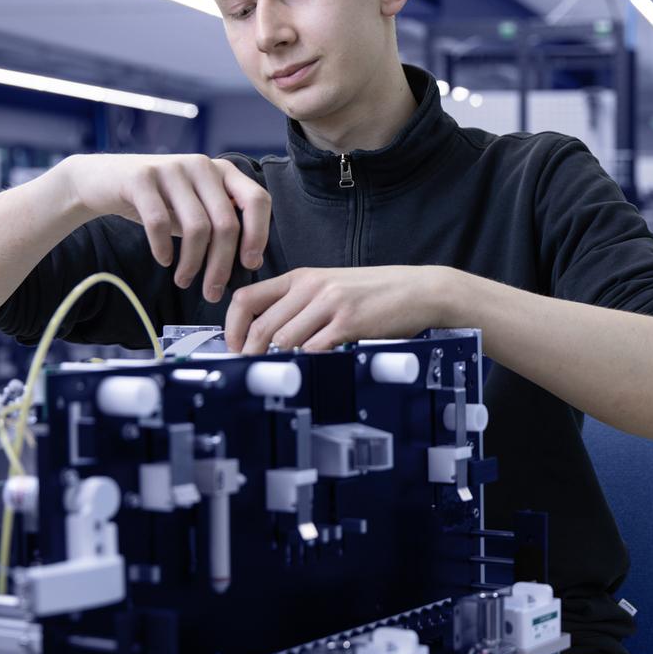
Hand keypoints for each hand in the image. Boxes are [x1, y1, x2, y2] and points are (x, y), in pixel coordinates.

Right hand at [60, 153, 270, 301]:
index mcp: (222, 171)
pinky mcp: (141, 177)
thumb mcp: (195, 208)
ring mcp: (172, 168)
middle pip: (226, 223)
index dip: (258, 235)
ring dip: (193, 263)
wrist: (102, 181)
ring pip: (197, 226)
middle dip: (221, 265)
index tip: (249, 266)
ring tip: (184, 281)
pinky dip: (163, 248)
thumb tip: (251, 263)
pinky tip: (163, 260)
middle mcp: (202, 165)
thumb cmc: (158, 201)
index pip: (257, 200)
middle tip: (212, 292)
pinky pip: (159, 222)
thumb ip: (221, 226)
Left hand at [225, 266, 455, 353]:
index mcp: (302, 277)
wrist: (419, 290)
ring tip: (278, 376)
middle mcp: (311, 287)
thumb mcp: (332, 287)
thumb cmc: (377, 292)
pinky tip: (307, 371)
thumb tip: (270, 337)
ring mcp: (330, 304)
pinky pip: (315, 349)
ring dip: (277, 363)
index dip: (233, 328)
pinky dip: (306, 364)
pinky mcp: (349, 322)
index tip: (235, 348)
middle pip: (262, 326)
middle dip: (251, 355)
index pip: (247, 298)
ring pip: (284, 340)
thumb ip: (300, 304)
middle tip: (252, 373)